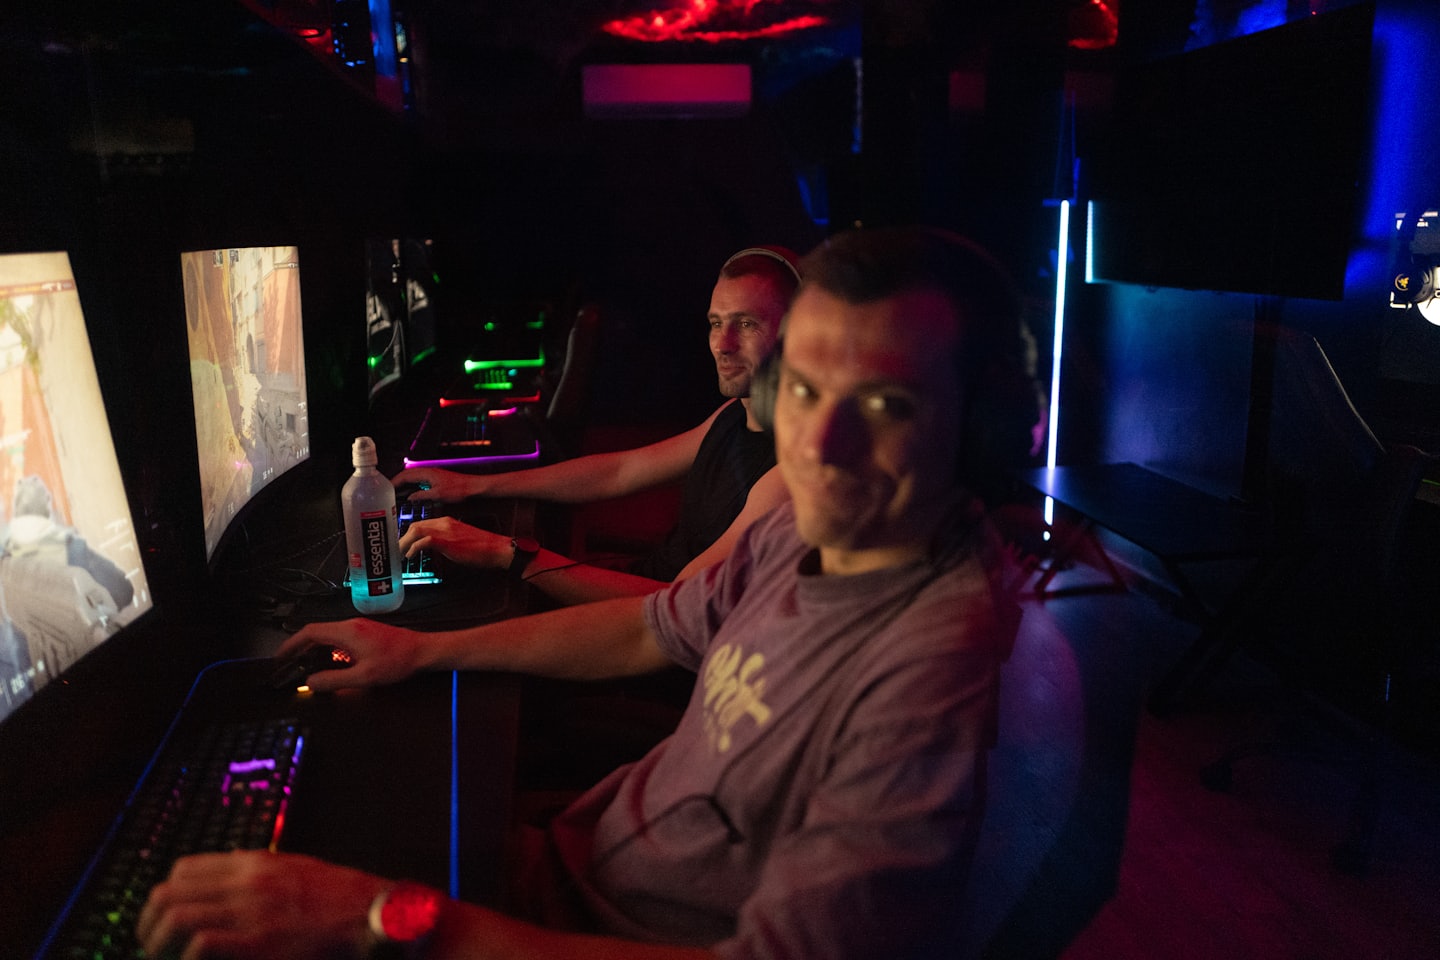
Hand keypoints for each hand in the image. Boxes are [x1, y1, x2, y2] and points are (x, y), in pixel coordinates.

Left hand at [137, 851, 386, 959]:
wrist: (376, 917)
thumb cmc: (344, 902)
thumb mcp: (299, 872)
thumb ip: (261, 874)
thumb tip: (228, 876)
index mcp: (255, 865)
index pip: (183, 872)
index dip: (164, 901)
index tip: (163, 925)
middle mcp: (246, 883)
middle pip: (167, 894)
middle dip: (150, 928)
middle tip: (155, 952)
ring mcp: (251, 913)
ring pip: (175, 918)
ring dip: (162, 947)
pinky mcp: (258, 945)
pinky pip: (200, 945)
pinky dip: (188, 959)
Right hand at [275, 618, 427, 691]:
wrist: (423, 651)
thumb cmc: (398, 661)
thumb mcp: (364, 676)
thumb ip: (335, 680)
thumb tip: (311, 683)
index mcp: (347, 632)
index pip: (309, 632)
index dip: (291, 644)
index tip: (280, 656)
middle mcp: (350, 626)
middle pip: (316, 633)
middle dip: (299, 648)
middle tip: (287, 664)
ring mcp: (358, 628)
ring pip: (327, 635)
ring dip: (313, 649)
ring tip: (302, 665)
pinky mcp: (365, 633)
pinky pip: (338, 638)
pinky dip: (326, 649)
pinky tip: (327, 662)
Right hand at [391, 467, 483, 503]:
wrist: (473, 487)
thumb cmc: (459, 489)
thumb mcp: (438, 495)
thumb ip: (421, 496)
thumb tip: (409, 498)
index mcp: (426, 473)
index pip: (404, 475)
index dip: (393, 482)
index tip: (384, 489)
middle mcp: (427, 472)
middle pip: (406, 477)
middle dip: (396, 484)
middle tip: (387, 494)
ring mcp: (432, 476)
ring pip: (413, 480)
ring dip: (404, 487)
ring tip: (396, 496)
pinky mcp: (436, 481)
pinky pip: (419, 483)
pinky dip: (412, 489)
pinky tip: (411, 497)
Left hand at [400, 516, 511, 569]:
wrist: (496, 549)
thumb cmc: (481, 547)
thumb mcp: (458, 541)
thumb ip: (443, 541)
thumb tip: (431, 548)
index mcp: (446, 521)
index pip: (420, 524)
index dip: (407, 534)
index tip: (400, 544)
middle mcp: (443, 522)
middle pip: (414, 525)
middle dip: (402, 538)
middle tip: (395, 551)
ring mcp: (444, 530)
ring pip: (415, 531)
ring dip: (404, 543)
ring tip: (399, 555)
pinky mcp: (446, 540)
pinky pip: (423, 541)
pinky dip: (413, 548)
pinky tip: (410, 556)